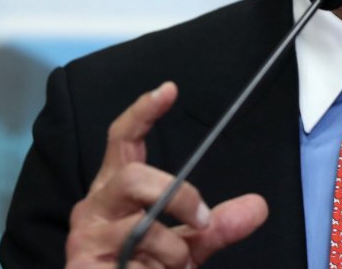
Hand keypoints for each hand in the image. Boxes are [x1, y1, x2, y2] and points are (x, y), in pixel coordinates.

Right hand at [65, 82, 267, 267]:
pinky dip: (159, 268)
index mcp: (118, 190)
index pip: (123, 140)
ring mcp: (86, 233)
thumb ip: (217, 226)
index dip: (142, 112)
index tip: (169, 89)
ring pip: (140, 225)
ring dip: (172, 249)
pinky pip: (134, 254)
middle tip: (203, 220)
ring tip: (175, 265)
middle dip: (178, 197)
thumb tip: (259, 206)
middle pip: (133, 176)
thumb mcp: (189, 246)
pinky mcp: (82, 260)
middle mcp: (97, 204)